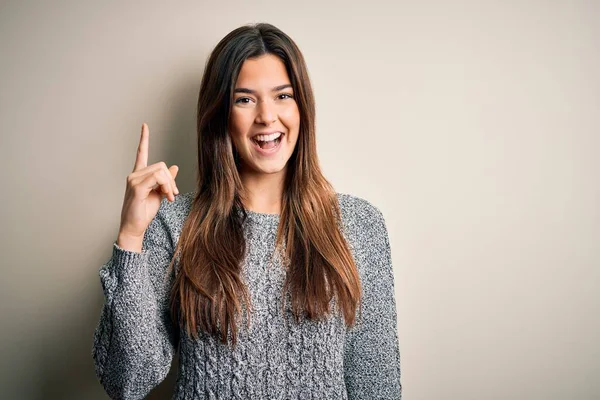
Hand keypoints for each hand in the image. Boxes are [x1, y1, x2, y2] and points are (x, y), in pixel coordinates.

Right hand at [117, 123, 178, 248]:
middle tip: (172, 195)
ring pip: (160, 171)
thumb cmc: (143, 211)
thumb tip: (175, 167)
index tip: (144, 126)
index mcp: (139, 175)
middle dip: (171, 179)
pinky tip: (165, 197)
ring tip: (169, 197)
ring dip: (169, 184)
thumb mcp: (159, 194)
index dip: (143, 139)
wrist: (134, 227)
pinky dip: (165, 187)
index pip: (141, 153)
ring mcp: (133, 180)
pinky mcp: (136, 188)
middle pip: (161, 165)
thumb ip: (165, 180)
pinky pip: (156, 179)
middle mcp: (134, 175)